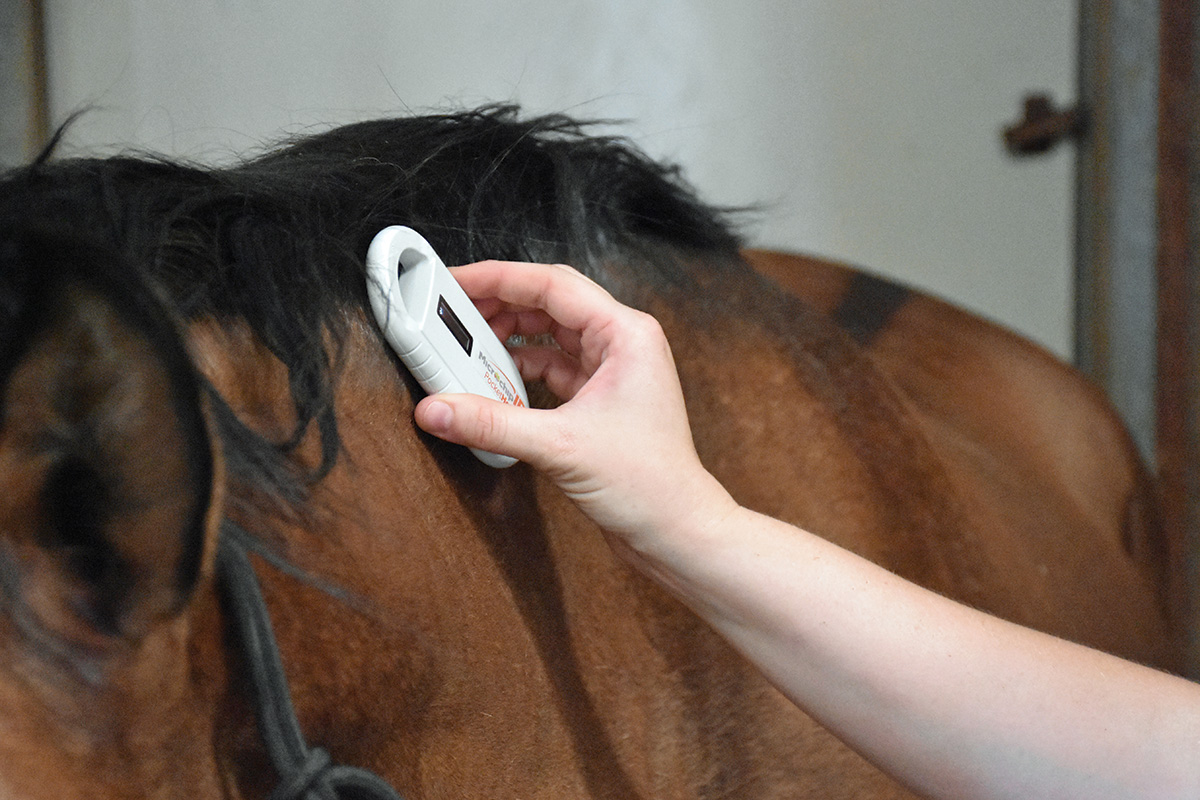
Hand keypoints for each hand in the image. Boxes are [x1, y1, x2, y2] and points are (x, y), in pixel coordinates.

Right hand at [413, 260, 733, 540]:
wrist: (676, 531)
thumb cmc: (649, 484)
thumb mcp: (559, 446)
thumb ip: (490, 423)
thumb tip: (438, 408)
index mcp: (626, 334)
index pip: (551, 285)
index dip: (498, 278)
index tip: (457, 281)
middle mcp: (623, 344)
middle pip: (549, 304)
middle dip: (499, 306)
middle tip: (453, 311)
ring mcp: (614, 371)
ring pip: (550, 336)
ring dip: (509, 339)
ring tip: (467, 347)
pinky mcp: (601, 399)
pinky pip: (553, 368)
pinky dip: (521, 371)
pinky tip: (493, 382)